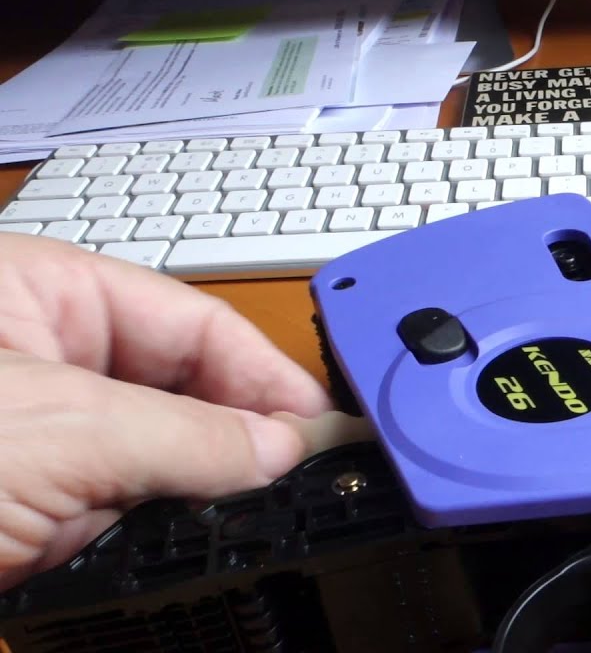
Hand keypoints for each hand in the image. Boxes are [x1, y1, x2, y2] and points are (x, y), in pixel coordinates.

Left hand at [0, 234, 331, 590]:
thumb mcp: (63, 431)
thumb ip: (188, 437)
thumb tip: (279, 449)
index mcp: (46, 292)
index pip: (191, 319)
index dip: (262, 374)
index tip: (317, 427)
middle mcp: (49, 354)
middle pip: (183, 384)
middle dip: (237, 433)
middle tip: (297, 476)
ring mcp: (41, 429)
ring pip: (158, 449)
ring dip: (199, 485)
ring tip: (250, 511)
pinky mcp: (30, 498)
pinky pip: (121, 504)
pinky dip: (156, 528)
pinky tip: (189, 540)